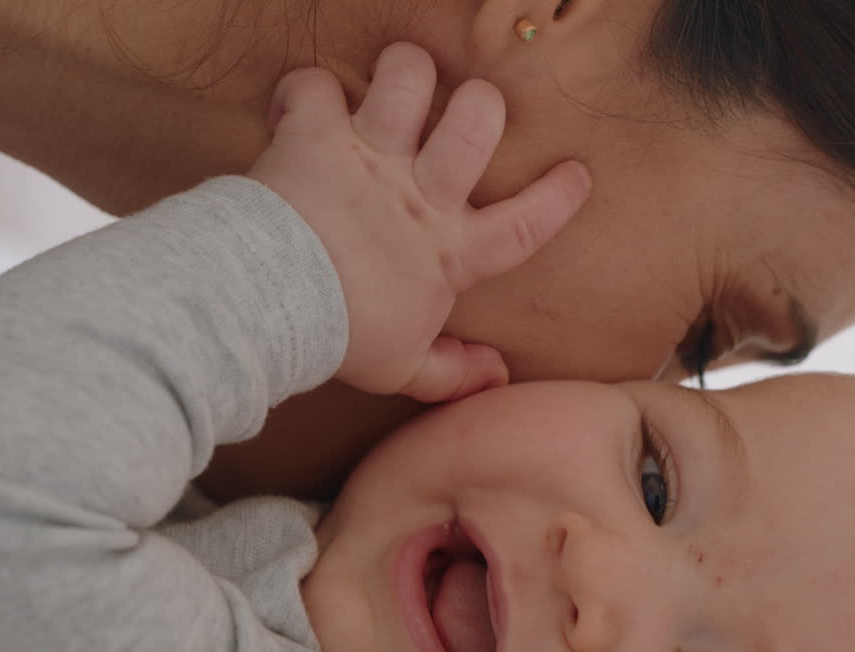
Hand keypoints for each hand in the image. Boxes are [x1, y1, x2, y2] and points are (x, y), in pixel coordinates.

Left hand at [248, 43, 590, 402]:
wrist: (278, 308)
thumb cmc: (344, 339)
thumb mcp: (402, 368)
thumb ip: (453, 373)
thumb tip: (497, 375)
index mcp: (448, 250)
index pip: (523, 225)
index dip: (556, 198)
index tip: (577, 173)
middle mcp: (418, 193)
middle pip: (476, 121)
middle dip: (480, 104)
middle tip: (460, 110)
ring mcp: (370, 156)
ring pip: (408, 76)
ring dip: (403, 72)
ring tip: (392, 87)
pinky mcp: (318, 135)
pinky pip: (317, 86)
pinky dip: (305, 89)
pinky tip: (298, 105)